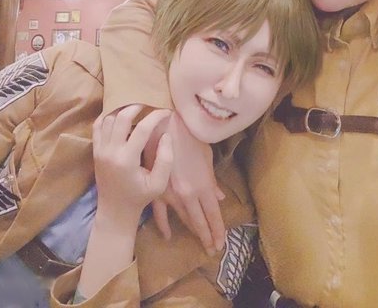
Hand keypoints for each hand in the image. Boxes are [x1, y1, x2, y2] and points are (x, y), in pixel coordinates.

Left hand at [93, 105, 172, 221]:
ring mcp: (100, 150)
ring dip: (122, 111)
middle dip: (137, 106)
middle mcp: (111, 151)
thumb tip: (165, 134)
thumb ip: (165, 159)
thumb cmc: (139, 197)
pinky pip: (97, 126)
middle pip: (121, 117)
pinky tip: (119, 115)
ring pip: (108, 119)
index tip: (166, 111)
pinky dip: (107, 116)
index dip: (156, 116)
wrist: (115, 211)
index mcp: (127, 160)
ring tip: (136, 110)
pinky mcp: (95, 151)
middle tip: (149, 105)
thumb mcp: (159, 184)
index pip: (142, 128)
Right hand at [144, 111, 225, 254]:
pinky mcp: (156, 190)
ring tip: (198, 242)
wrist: (165, 126)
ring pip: (182, 218)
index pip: (213, 215)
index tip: (221, 244)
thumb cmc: (190, 136)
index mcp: (203, 185)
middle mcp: (188, 194)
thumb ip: (212, 180)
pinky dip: (164, 225)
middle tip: (212, 250)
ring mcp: (171, 194)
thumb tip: (219, 197)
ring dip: (191, 231)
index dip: (218, 230)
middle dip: (207, 237)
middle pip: (199, 222)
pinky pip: (159, 213)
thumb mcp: (207, 157)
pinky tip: (168, 235)